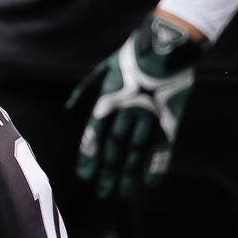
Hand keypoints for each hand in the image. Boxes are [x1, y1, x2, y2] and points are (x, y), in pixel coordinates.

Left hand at [69, 13, 206, 201]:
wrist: (168, 43)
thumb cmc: (133, 56)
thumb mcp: (103, 69)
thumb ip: (85, 91)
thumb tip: (68, 109)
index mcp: (108, 99)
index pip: (94, 134)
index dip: (89, 156)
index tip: (84, 175)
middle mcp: (126, 111)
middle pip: (114, 148)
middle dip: (107, 172)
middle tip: (102, 193)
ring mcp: (148, 116)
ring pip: (135, 152)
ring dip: (128, 175)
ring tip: (122, 194)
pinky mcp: (169, 117)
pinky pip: (162, 147)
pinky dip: (156, 167)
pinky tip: (149, 184)